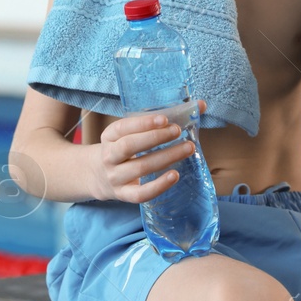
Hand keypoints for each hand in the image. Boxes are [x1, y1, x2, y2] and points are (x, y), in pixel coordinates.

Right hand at [88, 100, 206, 203]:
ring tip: (188, 148)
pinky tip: (175, 175)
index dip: (143, 123)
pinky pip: (141, 194)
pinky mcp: (124, 195)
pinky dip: (159, 186)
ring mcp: (115, 177)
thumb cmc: (124, 149)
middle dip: (155, 138)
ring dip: (166, 157)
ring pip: (140, 168)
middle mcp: (109, 157)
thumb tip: (199, 105)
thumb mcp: (131, 133)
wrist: (100, 176)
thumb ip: (160, 120)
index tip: (164, 119)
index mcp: (109, 136)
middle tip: (178, 131)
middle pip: (129, 146)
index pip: (122, 127)